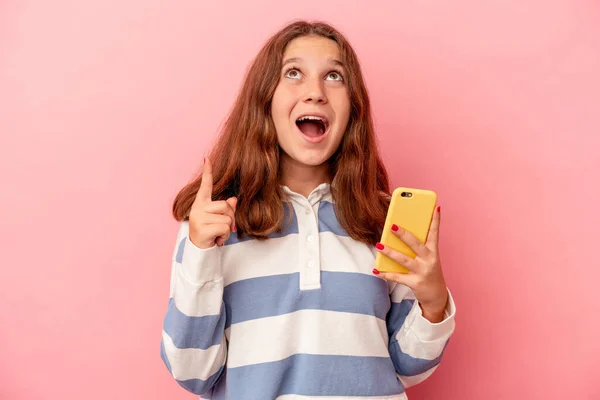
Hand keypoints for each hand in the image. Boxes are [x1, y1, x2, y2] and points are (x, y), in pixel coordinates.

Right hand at [188, 157, 236, 248]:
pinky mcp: (202, 228)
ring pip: (227, 217)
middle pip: (226, 205)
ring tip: (217, 234)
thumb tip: (233, 199)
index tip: (207, 159)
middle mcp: (197, 208)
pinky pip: (224, 228)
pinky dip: (225, 236)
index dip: (207, 173)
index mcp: (201, 204)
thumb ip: (226, 208)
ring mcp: (198, 218)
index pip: (205, 186)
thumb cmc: (209, 233)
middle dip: (230, 218)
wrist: (199, 251)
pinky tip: (216, 239)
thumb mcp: (217, 219)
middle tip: (221, 228)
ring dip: (227, 229)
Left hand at [374, 206, 447, 322]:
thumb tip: (403, 232)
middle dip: (404, 235)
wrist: (436, 295)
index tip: (435, 207)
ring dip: (390, 252)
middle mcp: (429, 260)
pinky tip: (376, 270)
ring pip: (404, 260)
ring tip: (378, 245)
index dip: (435, 220)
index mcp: (433, 251)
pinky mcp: (415, 282)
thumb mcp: (428, 257)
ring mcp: (422, 271)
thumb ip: (419, 246)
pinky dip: (385, 274)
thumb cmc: (429, 271)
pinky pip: (397, 277)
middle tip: (392, 226)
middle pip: (415, 244)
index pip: (434, 233)